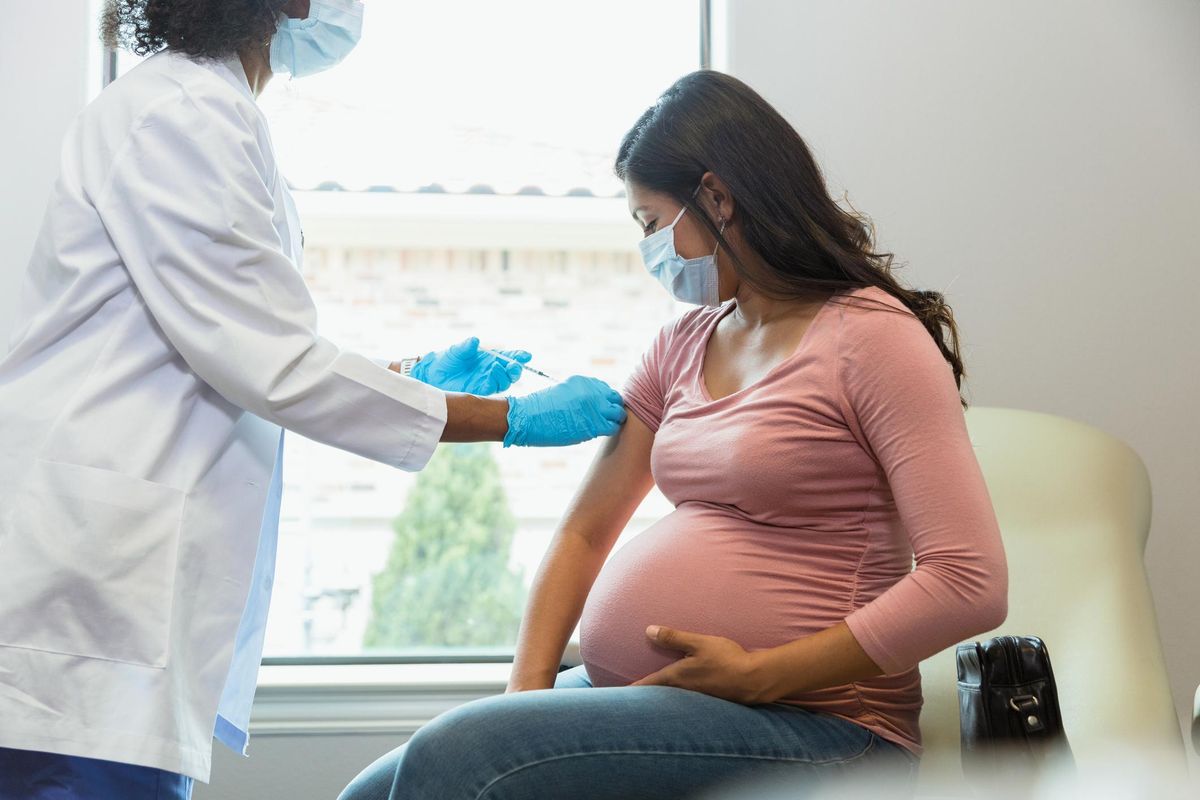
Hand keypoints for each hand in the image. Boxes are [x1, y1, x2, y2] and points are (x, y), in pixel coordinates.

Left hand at [410, 336, 531, 394]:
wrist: (434, 376)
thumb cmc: (447, 360)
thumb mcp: (456, 350)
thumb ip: (466, 346)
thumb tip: (475, 341)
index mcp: (490, 357)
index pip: (509, 357)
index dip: (519, 356)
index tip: (526, 356)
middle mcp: (492, 370)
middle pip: (512, 371)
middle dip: (516, 368)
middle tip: (514, 365)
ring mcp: (487, 381)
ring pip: (505, 381)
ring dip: (505, 374)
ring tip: (495, 366)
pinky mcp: (481, 391)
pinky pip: (494, 388)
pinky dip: (495, 382)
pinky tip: (490, 374)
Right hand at [504, 375, 625, 446]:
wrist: (528, 418)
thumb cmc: (539, 409)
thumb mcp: (561, 393)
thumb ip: (578, 396)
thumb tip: (590, 407)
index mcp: (583, 381)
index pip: (605, 389)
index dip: (605, 400)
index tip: (600, 408)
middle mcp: (592, 391)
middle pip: (615, 398)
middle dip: (613, 408)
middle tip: (607, 418)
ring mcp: (595, 407)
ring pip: (618, 413)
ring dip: (614, 420)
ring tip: (606, 426)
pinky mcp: (594, 424)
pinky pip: (613, 427)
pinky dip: (610, 430)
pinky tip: (601, 432)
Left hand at [630, 625, 774, 704]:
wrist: (754, 680)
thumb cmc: (726, 659)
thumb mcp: (698, 643)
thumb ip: (674, 638)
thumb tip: (648, 630)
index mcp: (677, 677)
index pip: (648, 684)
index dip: (632, 689)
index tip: (618, 695)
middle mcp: (683, 691)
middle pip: (657, 696)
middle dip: (643, 696)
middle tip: (629, 699)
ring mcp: (696, 697)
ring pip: (671, 699)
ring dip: (659, 698)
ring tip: (649, 698)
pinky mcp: (708, 699)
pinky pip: (685, 700)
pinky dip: (675, 699)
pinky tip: (679, 695)